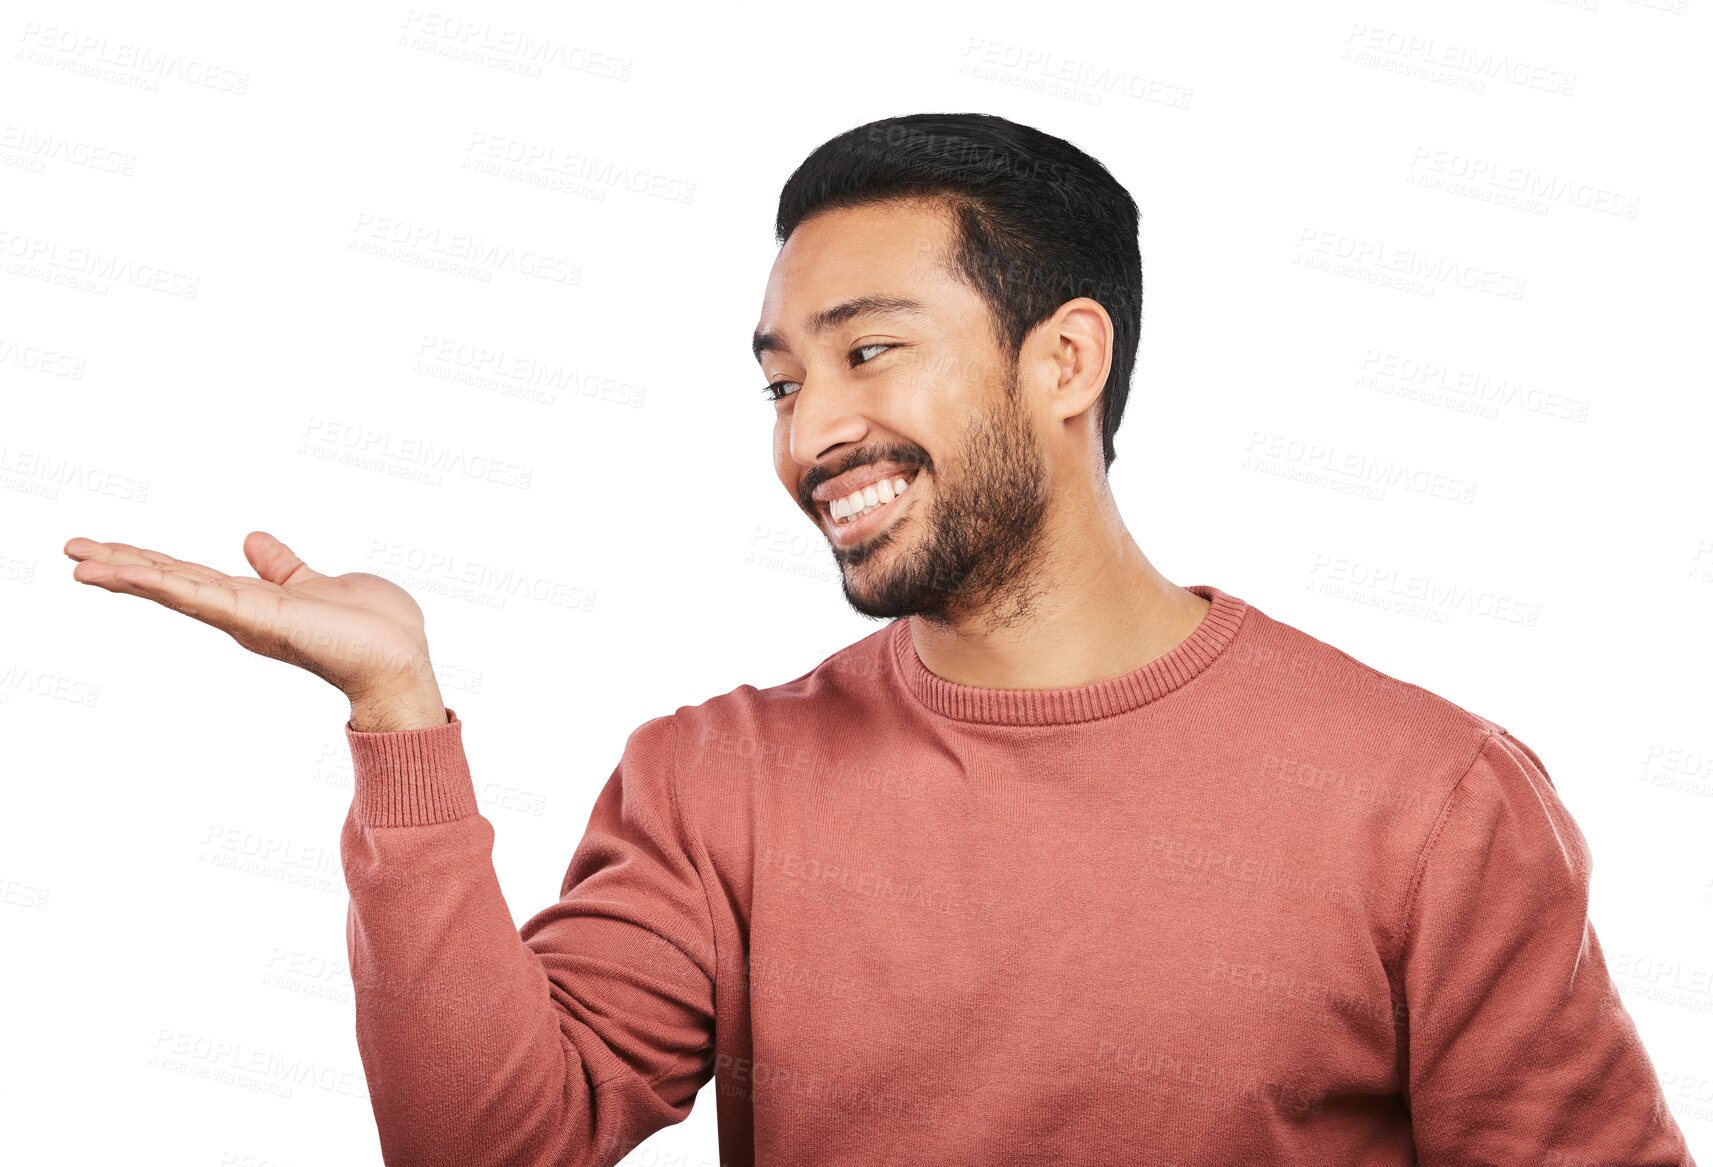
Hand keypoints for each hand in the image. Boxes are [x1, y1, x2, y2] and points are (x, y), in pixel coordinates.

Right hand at [64, 531, 443, 710]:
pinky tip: (127, 571)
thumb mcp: (317, 582)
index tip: (104, 548)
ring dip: (126, 573)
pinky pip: (201, 596)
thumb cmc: (373, 627)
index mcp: (252, 602)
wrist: (399, 658)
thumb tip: (252, 540)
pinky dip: (163, 583)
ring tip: (78, 561)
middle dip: (121, 564)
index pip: (189, 576)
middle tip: (70, 548)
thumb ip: (282, 566)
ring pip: (175, 587)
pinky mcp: (257, 619)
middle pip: (171, 581)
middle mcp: (241, 613)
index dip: (147, 561)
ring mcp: (246, 617)